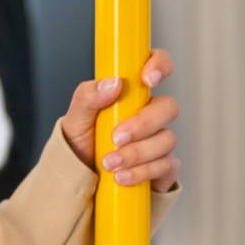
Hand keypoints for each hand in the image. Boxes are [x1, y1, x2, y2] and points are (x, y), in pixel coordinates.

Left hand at [60, 49, 180, 192]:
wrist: (82, 178)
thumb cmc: (83, 141)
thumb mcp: (76, 118)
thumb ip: (89, 96)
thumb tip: (113, 83)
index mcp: (132, 93)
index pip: (157, 66)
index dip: (160, 65)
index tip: (147, 79)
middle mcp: (151, 114)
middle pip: (168, 107)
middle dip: (142, 124)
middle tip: (116, 137)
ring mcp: (159, 140)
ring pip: (166, 140)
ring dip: (136, 153)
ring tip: (109, 163)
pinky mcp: (163, 167)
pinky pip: (165, 166)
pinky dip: (141, 172)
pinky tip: (122, 177)